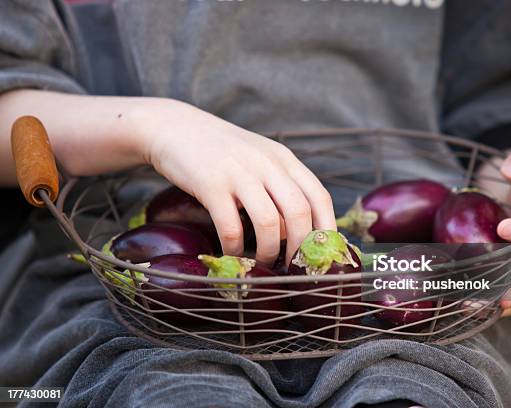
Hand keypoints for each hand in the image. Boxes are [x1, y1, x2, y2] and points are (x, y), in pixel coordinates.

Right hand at [137, 99, 335, 264]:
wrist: (175, 127)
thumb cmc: (221, 151)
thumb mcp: (259, 160)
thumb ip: (279, 190)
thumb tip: (294, 232)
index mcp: (283, 158)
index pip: (319, 196)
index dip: (326, 229)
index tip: (321, 253)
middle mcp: (266, 164)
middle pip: (299, 212)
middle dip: (300, 247)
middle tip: (292, 266)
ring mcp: (239, 172)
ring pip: (269, 222)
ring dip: (269, 251)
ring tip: (263, 262)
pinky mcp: (211, 184)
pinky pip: (231, 226)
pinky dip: (234, 247)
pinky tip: (231, 253)